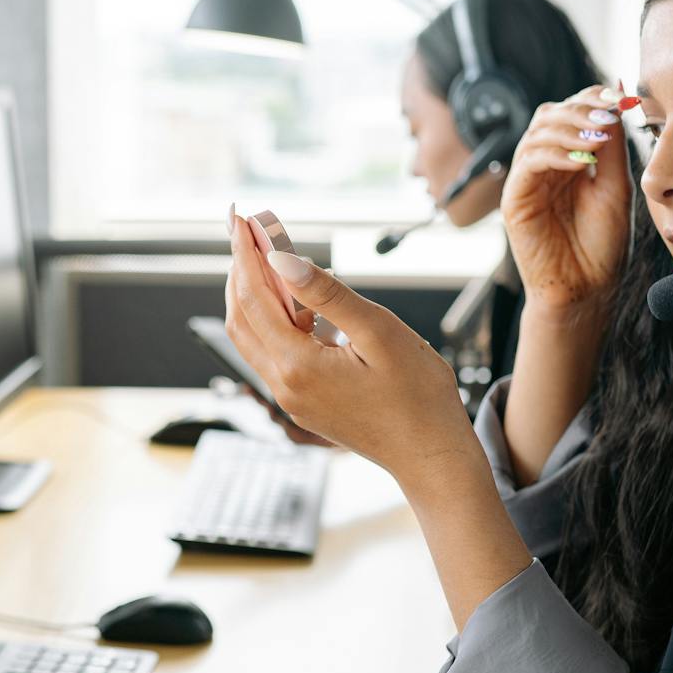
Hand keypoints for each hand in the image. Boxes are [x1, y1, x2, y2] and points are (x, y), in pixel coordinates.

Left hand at [223, 207, 476, 482]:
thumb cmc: (418, 397)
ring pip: (253, 337)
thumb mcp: (378, 332)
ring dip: (252, 294)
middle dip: (240, 269)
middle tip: (245, 228)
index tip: (240, 215)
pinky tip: (293, 299)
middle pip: (241, 317)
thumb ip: (327, 294)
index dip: (245, 252)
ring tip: (264, 254)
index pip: (253, 297)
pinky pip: (274, 353)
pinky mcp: (304, 403)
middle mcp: (284, 385)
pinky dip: (273, 319)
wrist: (431, 457)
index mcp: (297, 366)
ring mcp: (292, 398)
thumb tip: (281, 259)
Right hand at [499, 82, 633, 316]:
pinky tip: (581, 163)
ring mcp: (528, 180)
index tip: (619, 99)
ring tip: (597, 140)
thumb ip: (613, 146)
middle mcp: (546, 165)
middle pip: (551, 114)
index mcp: (571, 159)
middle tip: (608, 117)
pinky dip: (555, 153)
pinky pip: (529, 161)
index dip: (592, 99)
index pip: (573, 112)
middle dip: (580, 110)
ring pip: (537, 132)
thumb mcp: (616, 185)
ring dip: (570, 128)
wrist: (586, 288)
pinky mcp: (515, 199)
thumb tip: (614, 99)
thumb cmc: (601, 244)